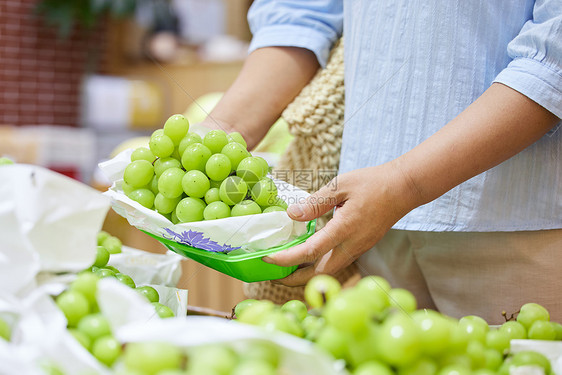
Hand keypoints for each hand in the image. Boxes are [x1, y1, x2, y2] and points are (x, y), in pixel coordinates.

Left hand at [264, 161, 419, 285]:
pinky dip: (318, 264)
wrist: (404, 188)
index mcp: (345, 228)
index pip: (310, 252)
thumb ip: (315, 202)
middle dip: (295, 279)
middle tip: (273, 274)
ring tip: (286, 267)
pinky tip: (306, 256)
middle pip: (320, 274)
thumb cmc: (372, 183)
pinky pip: (337, 263)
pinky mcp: (360, 247)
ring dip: (306, 274)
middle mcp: (352, 245)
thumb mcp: (340, 185)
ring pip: (329, 271)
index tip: (268, 258)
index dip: (286, 259)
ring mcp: (358, 249)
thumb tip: (291, 214)